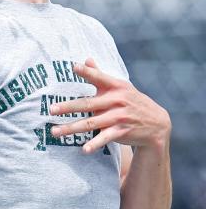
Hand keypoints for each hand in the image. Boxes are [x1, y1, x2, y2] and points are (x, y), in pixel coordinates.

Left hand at [49, 58, 170, 153]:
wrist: (157, 123)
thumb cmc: (130, 101)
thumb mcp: (120, 86)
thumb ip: (100, 75)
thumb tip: (86, 59)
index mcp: (116, 86)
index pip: (99, 77)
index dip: (87, 72)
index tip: (74, 67)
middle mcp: (117, 100)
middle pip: (88, 104)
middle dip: (68, 107)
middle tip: (51, 109)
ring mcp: (119, 117)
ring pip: (91, 123)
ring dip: (72, 128)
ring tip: (54, 132)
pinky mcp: (122, 131)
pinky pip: (105, 138)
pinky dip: (95, 144)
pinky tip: (84, 149)